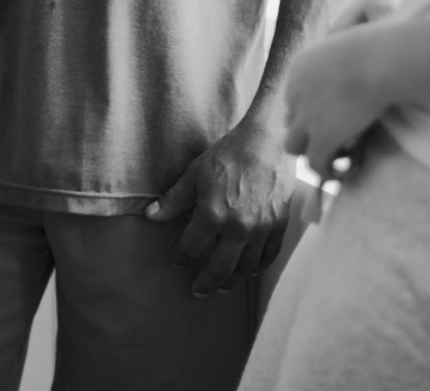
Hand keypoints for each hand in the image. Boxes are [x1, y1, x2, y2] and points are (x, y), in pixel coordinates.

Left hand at [146, 117, 295, 295]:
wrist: (268, 141)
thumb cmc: (229, 154)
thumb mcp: (195, 173)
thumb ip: (174, 199)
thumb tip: (151, 215)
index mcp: (212, 215)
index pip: (191, 249)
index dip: (180, 257)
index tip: (176, 260)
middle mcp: (237, 229)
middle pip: (219, 270)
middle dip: (205, 283)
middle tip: (197, 289)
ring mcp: (261, 230)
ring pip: (244, 269)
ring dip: (230, 281)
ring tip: (221, 286)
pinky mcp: (279, 226)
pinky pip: (267, 257)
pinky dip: (257, 268)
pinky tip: (248, 270)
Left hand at [283, 26, 388, 179]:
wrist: (378, 60)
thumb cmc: (374, 45)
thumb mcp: (346, 40)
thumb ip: (340, 52)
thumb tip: (353, 44)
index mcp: (298, 68)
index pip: (294, 96)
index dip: (311, 109)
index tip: (331, 116)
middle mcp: (294, 92)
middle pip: (290, 120)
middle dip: (308, 130)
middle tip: (333, 137)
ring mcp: (305, 117)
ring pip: (292, 145)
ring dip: (310, 152)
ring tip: (332, 159)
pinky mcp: (321, 138)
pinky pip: (314, 164)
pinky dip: (326, 171)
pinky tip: (341, 173)